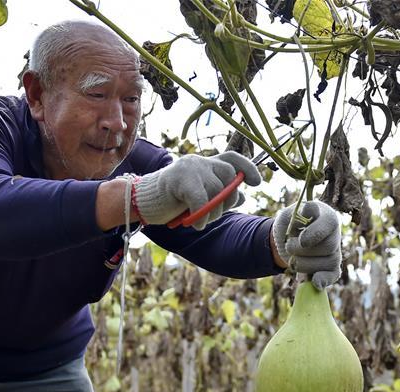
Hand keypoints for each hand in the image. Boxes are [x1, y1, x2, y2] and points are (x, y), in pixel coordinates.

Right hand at [134, 151, 260, 229]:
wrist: (142, 202)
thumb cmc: (171, 203)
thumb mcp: (200, 198)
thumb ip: (219, 195)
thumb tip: (242, 196)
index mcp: (206, 165)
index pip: (233, 159)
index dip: (248, 168)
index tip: (257, 183)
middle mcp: (200, 162)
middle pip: (229, 177)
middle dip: (228, 199)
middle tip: (215, 215)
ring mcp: (189, 168)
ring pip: (217, 191)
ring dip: (213, 213)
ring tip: (200, 222)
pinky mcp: (179, 179)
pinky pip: (201, 200)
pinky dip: (201, 216)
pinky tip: (195, 224)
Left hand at [272, 201, 341, 288]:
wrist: (287, 240)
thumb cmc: (289, 225)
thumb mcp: (285, 218)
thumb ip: (293, 221)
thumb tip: (306, 237)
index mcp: (325, 215)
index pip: (329, 222)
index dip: (315, 232)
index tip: (301, 239)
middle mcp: (334, 233)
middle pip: (328, 246)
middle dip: (303, 250)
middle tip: (288, 246)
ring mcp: (335, 250)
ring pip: (329, 261)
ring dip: (305, 264)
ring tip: (291, 259)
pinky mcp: (331, 267)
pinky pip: (333, 275)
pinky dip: (324, 279)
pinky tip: (316, 282)